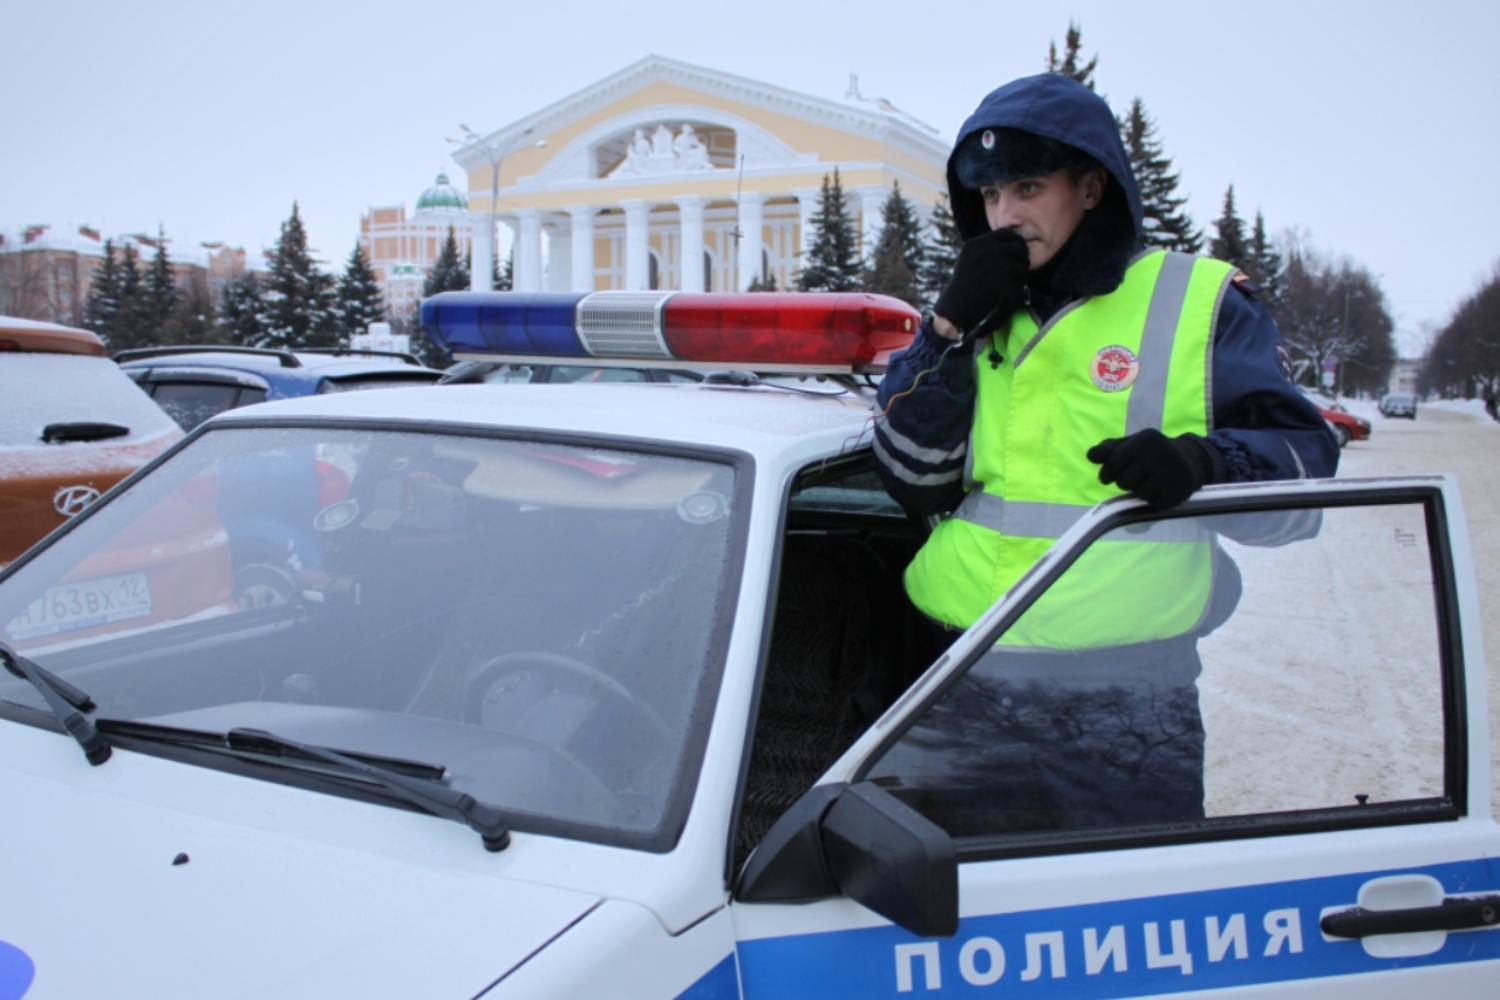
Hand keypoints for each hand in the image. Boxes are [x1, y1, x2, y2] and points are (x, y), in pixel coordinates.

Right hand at [933, 228, 1029, 340]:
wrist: (954, 312)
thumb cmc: (964, 287)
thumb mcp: (970, 259)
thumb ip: (987, 249)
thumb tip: (1015, 241)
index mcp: (975, 245)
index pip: (1007, 233)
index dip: (1017, 243)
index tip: (1017, 255)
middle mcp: (983, 253)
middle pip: (1018, 249)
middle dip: (1022, 260)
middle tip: (1018, 272)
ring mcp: (991, 269)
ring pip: (1021, 268)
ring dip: (1021, 277)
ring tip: (1012, 285)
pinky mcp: (999, 286)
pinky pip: (1019, 284)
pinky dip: (1017, 290)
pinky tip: (1008, 295)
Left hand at [1087, 430, 1213, 508]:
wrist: (1189, 459)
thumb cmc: (1150, 452)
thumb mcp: (1130, 445)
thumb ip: (1108, 449)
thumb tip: (1091, 455)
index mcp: (1144, 439)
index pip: (1112, 462)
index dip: (1107, 472)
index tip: (1109, 475)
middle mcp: (1159, 453)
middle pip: (1123, 481)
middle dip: (1125, 482)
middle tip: (1136, 476)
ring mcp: (1171, 473)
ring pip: (1138, 494)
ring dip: (1140, 491)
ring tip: (1150, 481)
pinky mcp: (1179, 490)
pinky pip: (1153, 503)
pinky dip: (1154, 499)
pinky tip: (1161, 488)